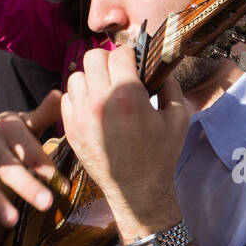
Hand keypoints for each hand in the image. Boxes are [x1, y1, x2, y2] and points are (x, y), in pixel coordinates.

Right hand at [0, 89, 62, 242]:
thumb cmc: (4, 135)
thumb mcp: (21, 122)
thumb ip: (43, 114)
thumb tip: (60, 93)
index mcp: (8, 130)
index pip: (30, 149)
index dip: (46, 166)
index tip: (62, 183)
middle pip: (9, 168)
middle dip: (26, 186)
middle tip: (46, 203)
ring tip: (11, 222)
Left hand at [61, 47, 189, 238]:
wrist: (137, 191)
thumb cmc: (161, 155)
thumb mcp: (179, 119)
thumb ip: (171, 87)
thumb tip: (161, 69)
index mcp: (128, 95)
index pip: (120, 53)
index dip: (130, 56)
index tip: (134, 64)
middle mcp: (100, 101)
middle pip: (93, 57)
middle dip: (108, 61)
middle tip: (117, 74)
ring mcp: (81, 115)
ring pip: (77, 76)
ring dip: (91, 78)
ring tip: (104, 91)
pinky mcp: (70, 129)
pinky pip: (67, 97)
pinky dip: (79, 97)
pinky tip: (93, 107)